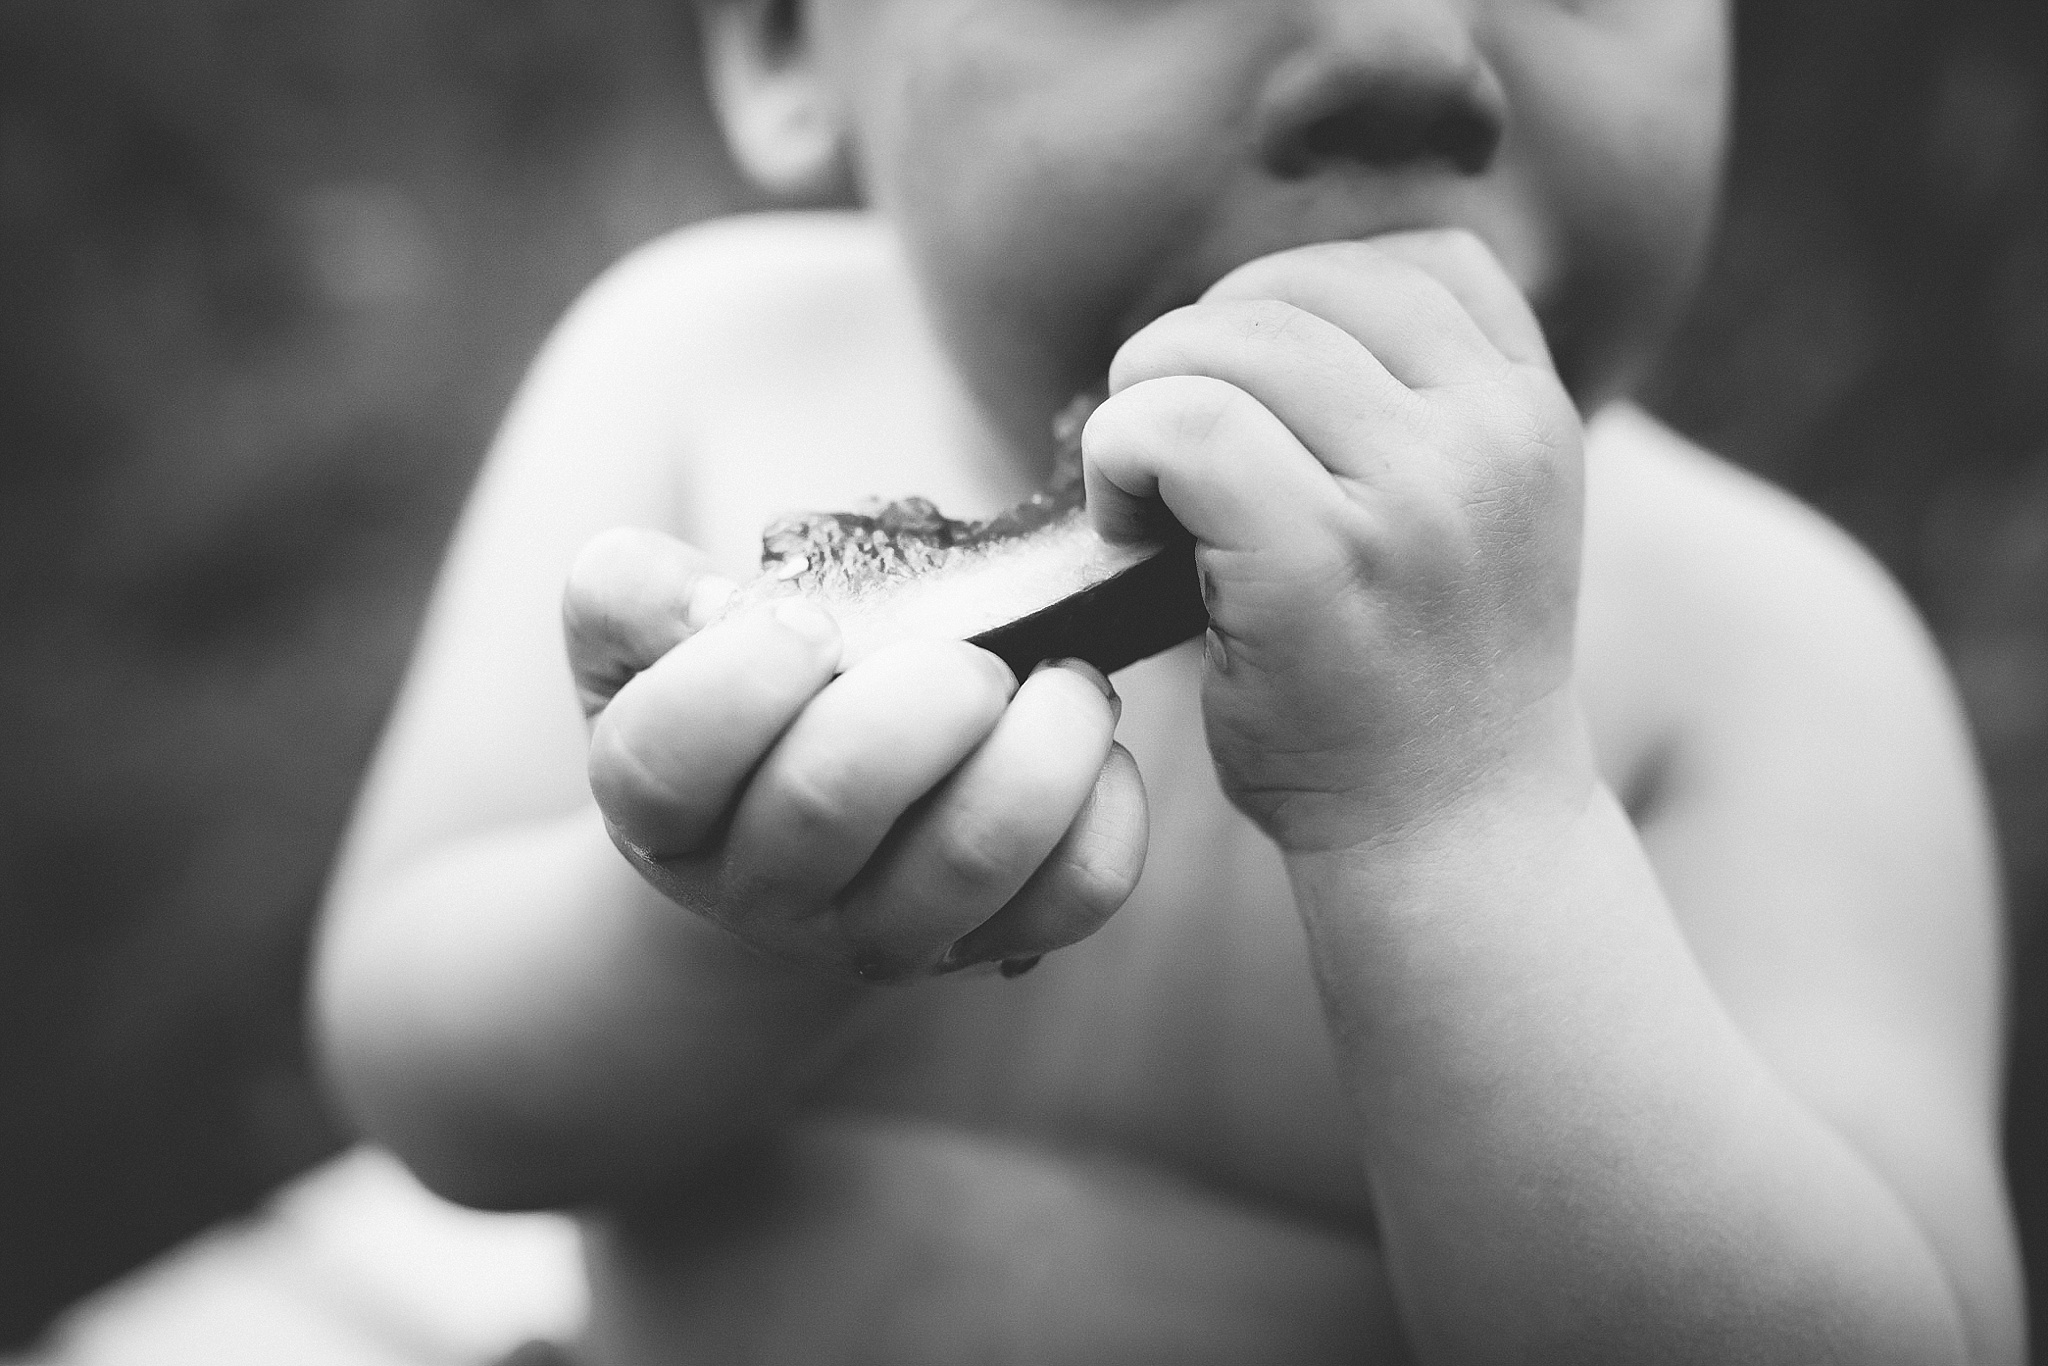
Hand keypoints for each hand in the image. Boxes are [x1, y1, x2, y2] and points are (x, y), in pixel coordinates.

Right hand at [563, 529, 1147, 981]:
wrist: (782, 856)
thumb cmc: (724, 717)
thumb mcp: (641, 654)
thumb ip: (632, 596)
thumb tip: (708, 602)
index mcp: (659, 808)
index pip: (664, 759)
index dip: (738, 678)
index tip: (808, 622)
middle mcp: (762, 889)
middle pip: (828, 805)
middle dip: (915, 699)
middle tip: (965, 656)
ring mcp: (881, 931)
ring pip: (968, 858)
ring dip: (1038, 748)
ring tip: (1061, 680)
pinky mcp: (990, 944)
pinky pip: (1073, 894)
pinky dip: (1106, 810)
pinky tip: (1089, 750)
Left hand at [1084, 230, 1589, 851]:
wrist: (1451, 835)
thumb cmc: (1419, 673)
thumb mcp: (1466, 508)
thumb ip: (1403, 400)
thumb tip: (1232, 309)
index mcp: (1529, 405)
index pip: (1404, 260)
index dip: (1288, 308)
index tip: (1247, 401)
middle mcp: (1493, 433)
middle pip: (1292, 288)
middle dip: (1193, 352)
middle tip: (1163, 455)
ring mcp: (1419, 495)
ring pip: (1227, 342)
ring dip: (1144, 398)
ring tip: (1144, 492)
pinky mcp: (1327, 560)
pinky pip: (1184, 426)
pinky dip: (1119, 452)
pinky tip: (1125, 527)